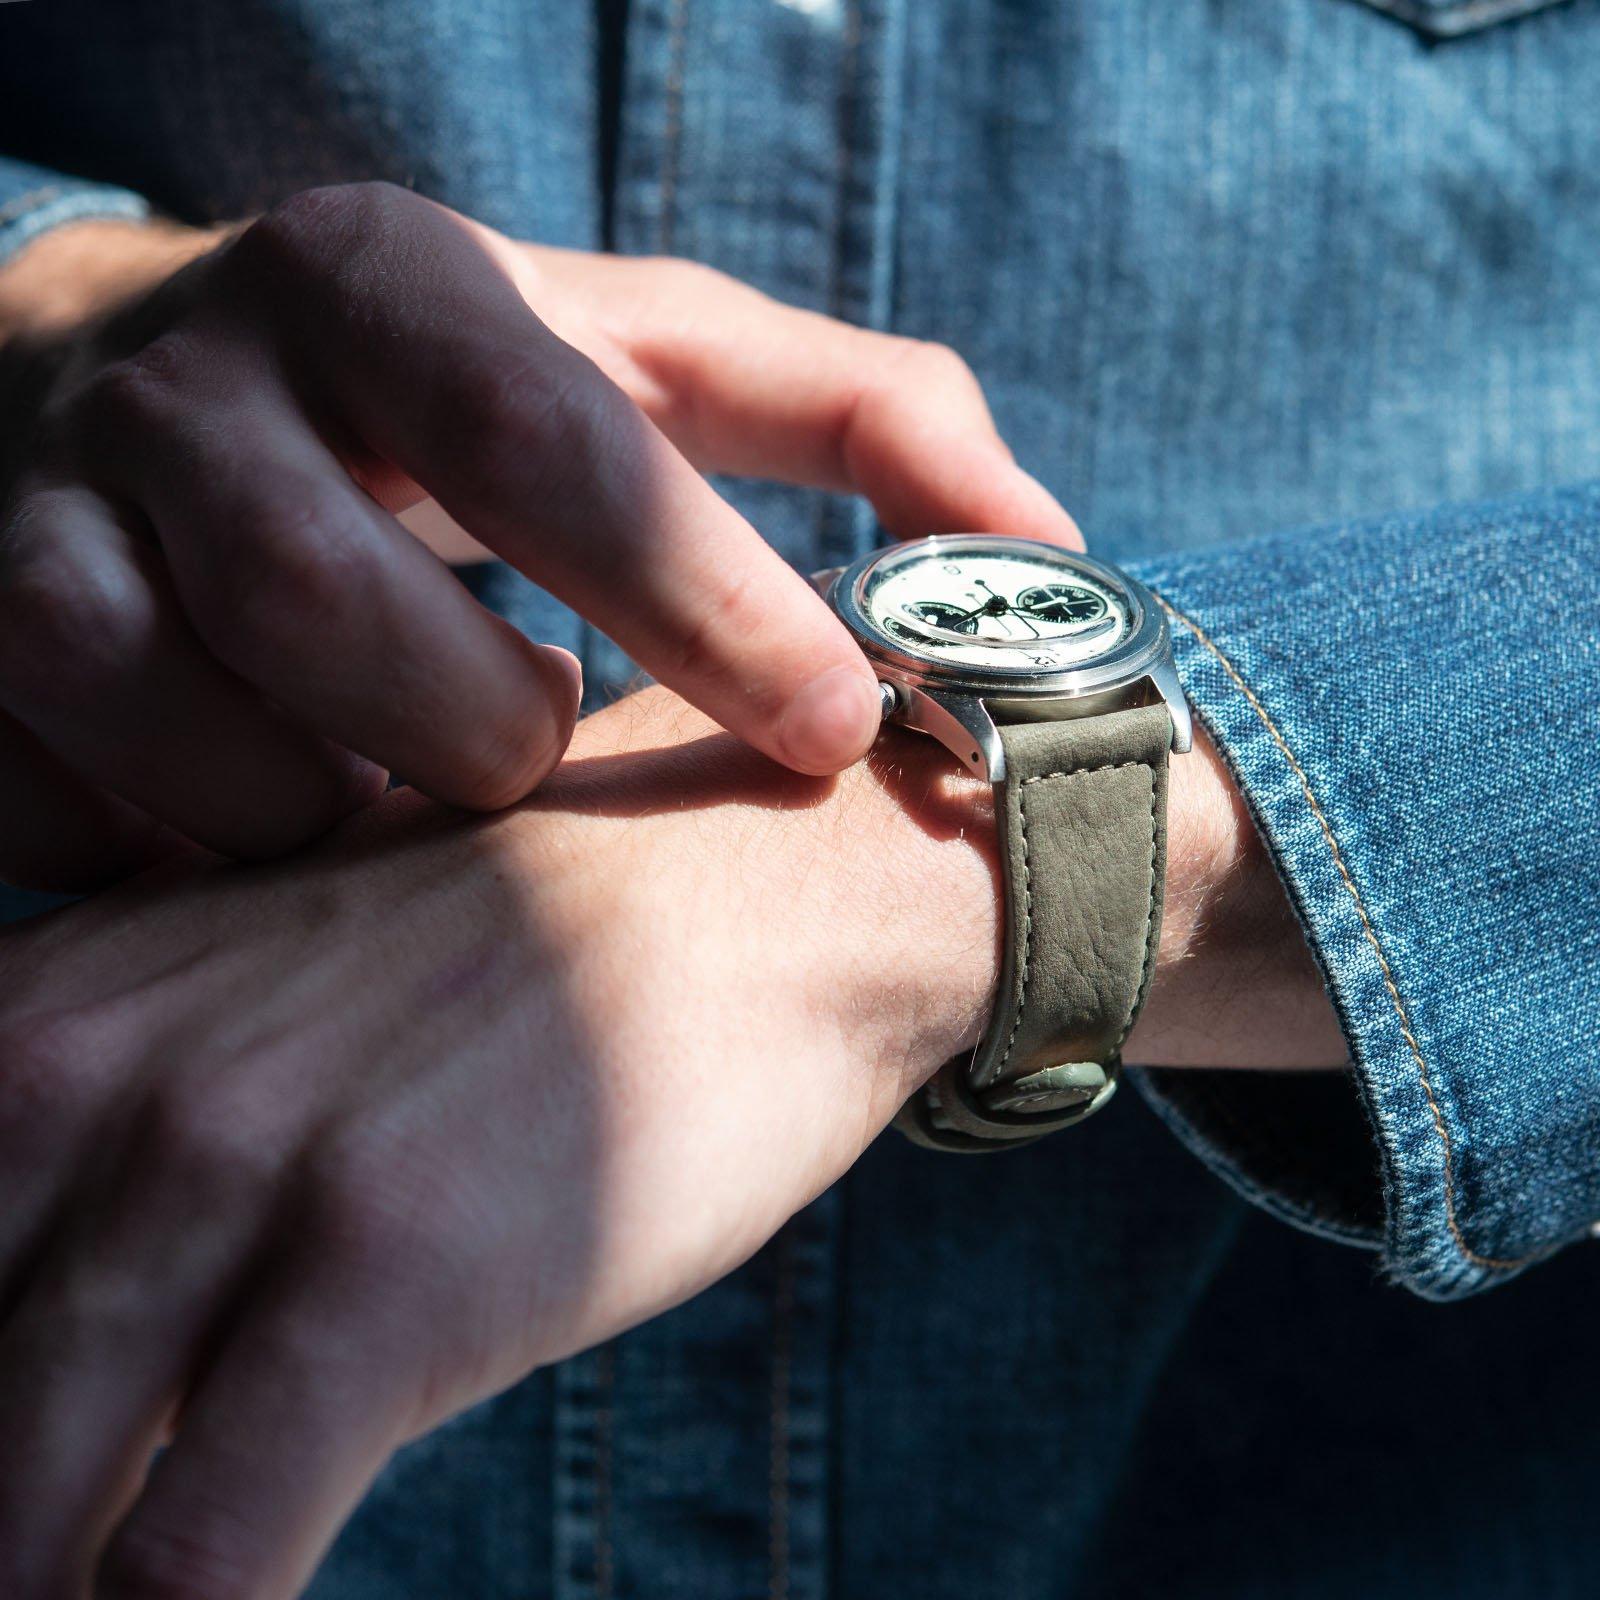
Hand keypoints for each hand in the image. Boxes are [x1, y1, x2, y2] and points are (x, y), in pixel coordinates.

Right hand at [0, 186, 1079, 890]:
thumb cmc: (444, 393)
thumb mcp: (644, 360)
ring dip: (340, 813)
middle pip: (347, 618)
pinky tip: (262, 817)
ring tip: (398, 787)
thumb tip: (1051, 546)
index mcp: (390, 283)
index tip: (831, 736)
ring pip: (204, 741)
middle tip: (530, 754)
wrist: (118, 380)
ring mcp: (42, 518)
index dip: (704, 605)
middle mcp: (194, 379)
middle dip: (479, 737)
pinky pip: (87, 826)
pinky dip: (203, 855)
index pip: (558, 448)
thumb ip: (857, 421)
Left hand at [0, 686, 1340, 1597]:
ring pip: (19, 1527)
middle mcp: (80, 1073)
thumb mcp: (245, 1021)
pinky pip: (191, 1570)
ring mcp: (232, 1163)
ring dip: (64, 1595)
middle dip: (14, 1524)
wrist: (750, 894)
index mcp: (29, 1019)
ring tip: (158, 1588)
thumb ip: (104, 1168)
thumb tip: (50, 1394)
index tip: (51, 1487)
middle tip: (92, 1544)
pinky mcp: (380, 1270)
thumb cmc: (515, 977)